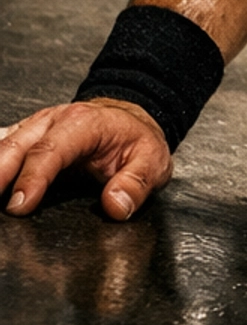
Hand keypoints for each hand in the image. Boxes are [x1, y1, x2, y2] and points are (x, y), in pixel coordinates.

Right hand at [0, 99, 172, 221]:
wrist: (128, 118)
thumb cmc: (136, 140)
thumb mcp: (153, 161)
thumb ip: (136, 184)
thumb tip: (115, 205)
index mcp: (82, 124)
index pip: (50, 151)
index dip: (32, 178)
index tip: (18, 205)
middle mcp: (52, 121)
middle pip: (15, 146)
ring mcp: (34, 126)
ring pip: (1, 144)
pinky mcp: (24, 135)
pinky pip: (0, 143)